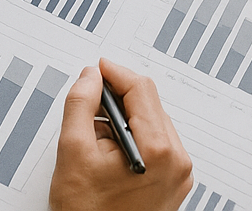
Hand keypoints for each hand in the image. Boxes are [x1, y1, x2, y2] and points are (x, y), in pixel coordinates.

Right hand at [50, 57, 192, 210]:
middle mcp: (177, 162)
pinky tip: (109, 154)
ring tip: (96, 142)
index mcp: (159, 151)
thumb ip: (81, 103)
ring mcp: (178, 174)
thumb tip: (90, 77)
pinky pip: (155, 143)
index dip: (114, 73)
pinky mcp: (173, 182)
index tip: (96, 69)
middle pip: (148, 104)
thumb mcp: (73, 149)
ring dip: (123, 120)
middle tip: (88, 107)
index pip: (141, 90)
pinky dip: (131, 138)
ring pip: (151, 122)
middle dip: (117, 100)